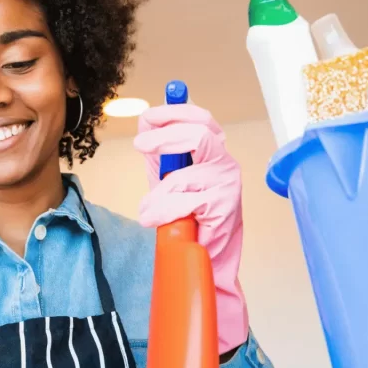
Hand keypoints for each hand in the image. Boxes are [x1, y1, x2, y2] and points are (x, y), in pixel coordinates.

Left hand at [134, 103, 248, 351]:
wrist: (208, 256)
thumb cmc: (189, 215)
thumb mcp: (170, 176)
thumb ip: (161, 153)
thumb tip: (145, 123)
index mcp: (213, 150)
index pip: (200, 118)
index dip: (174, 112)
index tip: (148, 117)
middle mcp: (224, 163)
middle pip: (199, 134)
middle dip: (166, 136)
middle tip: (140, 145)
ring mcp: (227, 184)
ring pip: (187, 174)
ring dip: (159, 192)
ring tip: (147, 209)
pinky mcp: (224, 207)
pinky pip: (186, 202)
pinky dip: (164, 210)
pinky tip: (155, 218)